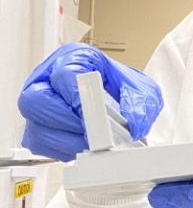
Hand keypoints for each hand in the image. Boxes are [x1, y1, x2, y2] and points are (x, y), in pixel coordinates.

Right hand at [17, 42, 162, 160]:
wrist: (123, 99)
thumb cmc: (124, 87)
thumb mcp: (142, 89)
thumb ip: (140, 103)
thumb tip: (135, 123)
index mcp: (74, 57)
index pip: (63, 74)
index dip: (77, 97)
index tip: (94, 115)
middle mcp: (48, 77)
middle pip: (35, 100)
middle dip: (66, 122)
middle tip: (92, 135)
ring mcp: (39, 102)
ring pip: (35, 126)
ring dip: (66, 141)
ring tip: (92, 145)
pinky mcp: (37, 126)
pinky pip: (39, 143)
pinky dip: (61, 150)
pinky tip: (81, 147)